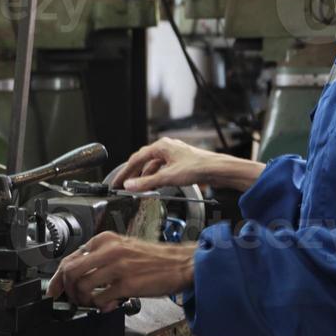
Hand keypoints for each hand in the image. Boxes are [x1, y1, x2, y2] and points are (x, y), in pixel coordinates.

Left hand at [45, 232, 194, 311]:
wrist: (181, 264)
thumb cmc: (155, 259)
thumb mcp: (123, 248)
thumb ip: (101, 257)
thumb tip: (78, 274)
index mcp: (106, 239)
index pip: (70, 257)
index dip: (58, 277)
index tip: (53, 289)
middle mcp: (109, 250)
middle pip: (70, 271)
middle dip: (66, 290)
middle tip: (72, 299)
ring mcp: (117, 267)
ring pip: (81, 286)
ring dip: (83, 300)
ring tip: (92, 303)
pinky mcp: (127, 284)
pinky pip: (100, 299)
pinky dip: (101, 306)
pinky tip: (109, 305)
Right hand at [114, 137, 264, 191]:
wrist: (218, 170)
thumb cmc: (198, 167)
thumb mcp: (168, 177)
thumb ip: (147, 183)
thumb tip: (129, 185)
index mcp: (161, 146)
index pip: (136, 159)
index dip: (125, 172)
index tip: (117, 182)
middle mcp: (166, 148)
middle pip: (143, 161)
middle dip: (133, 174)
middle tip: (123, 186)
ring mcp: (173, 155)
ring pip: (153, 166)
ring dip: (145, 177)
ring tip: (138, 188)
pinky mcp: (180, 163)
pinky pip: (162, 169)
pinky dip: (155, 178)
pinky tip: (155, 186)